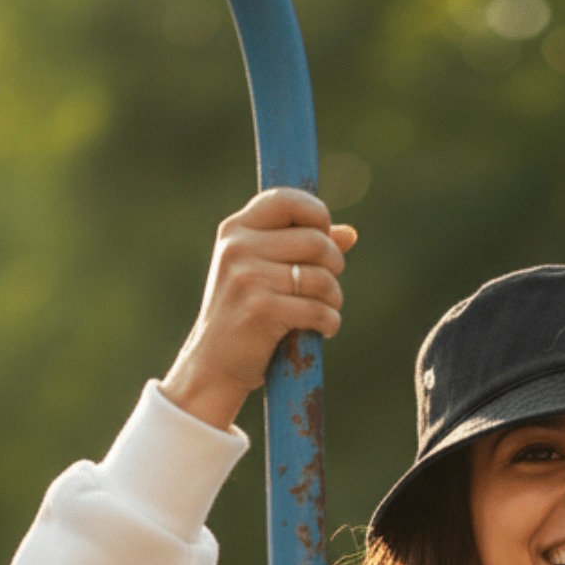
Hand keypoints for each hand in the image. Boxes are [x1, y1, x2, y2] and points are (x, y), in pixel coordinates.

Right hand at [161, 188, 357, 430]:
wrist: (214, 364)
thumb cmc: (246, 315)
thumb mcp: (265, 272)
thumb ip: (304, 248)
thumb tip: (350, 233)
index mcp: (236, 230)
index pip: (286, 200)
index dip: (317, 215)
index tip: (324, 236)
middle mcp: (238, 247)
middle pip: (316, 240)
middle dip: (334, 265)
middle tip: (327, 286)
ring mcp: (247, 277)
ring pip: (321, 277)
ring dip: (334, 298)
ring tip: (325, 309)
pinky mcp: (261, 309)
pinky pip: (318, 309)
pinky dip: (330, 322)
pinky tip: (323, 328)